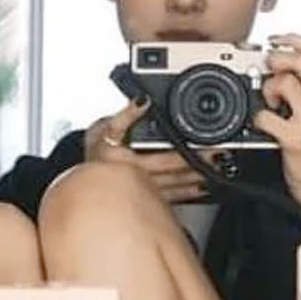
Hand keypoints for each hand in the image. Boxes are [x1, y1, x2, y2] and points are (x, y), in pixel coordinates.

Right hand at [83, 97, 228, 203]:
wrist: (80, 176)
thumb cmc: (96, 149)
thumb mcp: (105, 127)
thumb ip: (124, 115)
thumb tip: (142, 100)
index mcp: (131, 162)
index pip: (168, 158)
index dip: (190, 154)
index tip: (209, 148)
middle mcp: (141, 179)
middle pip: (178, 174)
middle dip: (201, 166)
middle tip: (220, 158)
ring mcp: (146, 191)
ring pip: (177, 187)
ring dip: (198, 181)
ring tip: (218, 173)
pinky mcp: (149, 197)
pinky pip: (172, 198)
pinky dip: (189, 194)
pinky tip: (202, 190)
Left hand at [255, 34, 300, 199]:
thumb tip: (284, 66)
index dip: (292, 39)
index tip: (275, 41)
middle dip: (277, 58)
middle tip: (266, 68)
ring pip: (285, 82)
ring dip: (268, 88)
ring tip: (269, 103)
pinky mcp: (296, 138)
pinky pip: (266, 115)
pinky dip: (257, 117)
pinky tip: (263, 124)